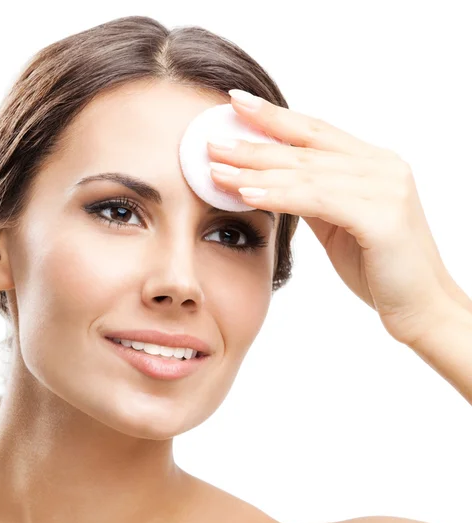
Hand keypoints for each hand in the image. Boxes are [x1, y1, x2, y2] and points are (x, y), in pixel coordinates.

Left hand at [208, 89, 456, 345]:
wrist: (423, 308)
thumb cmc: (381, 270)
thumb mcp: (340, 226)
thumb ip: (315, 198)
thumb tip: (274, 182)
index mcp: (372, 164)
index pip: (314, 131)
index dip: (274, 116)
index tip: (235, 103)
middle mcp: (381, 167)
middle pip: (305, 147)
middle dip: (254, 141)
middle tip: (210, 139)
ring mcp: (385, 188)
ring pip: (306, 171)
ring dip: (255, 169)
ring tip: (216, 167)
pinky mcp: (382, 217)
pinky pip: (318, 200)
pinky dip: (279, 195)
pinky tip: (246, 194)